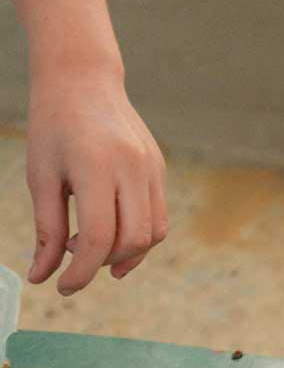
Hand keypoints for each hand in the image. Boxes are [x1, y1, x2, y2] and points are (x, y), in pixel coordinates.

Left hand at [27, 67, 167, 294]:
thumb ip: (46, 230)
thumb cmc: (53, 127)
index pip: (97, 236)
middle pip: (133, 240)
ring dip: (125, 253)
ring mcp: (152, 167)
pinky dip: (137, 234)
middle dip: (103, 264)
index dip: (80, 272)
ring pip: (154, 232)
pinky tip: (108, 227)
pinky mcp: (159, 167)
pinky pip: (158, 215)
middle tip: (73, 260)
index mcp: (96, 166)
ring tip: (89, 242)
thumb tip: (41, 277)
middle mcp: (133, 167)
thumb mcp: (40, 178)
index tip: (62, 287)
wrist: (83, 80)